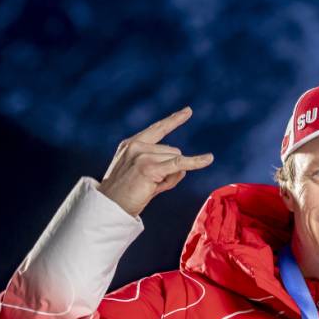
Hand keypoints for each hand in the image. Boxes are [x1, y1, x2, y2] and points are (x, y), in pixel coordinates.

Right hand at [97, 107, 213, 216]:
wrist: (109, 207)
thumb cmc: (127, 194)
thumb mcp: (145, 175)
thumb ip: (165, 169)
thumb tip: (184, 168)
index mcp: (132, 144)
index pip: (158, 129)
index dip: (174, 120)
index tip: (188, 111)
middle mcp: (136, 145)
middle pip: (173, 152)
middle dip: (170, 170)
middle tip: (150, 185)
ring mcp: (142, 155)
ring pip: (176, 160)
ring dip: (171, 177)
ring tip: (150, 187)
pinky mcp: (149, 167)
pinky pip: (179, 163)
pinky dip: (195, 162)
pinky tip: (208, 159)